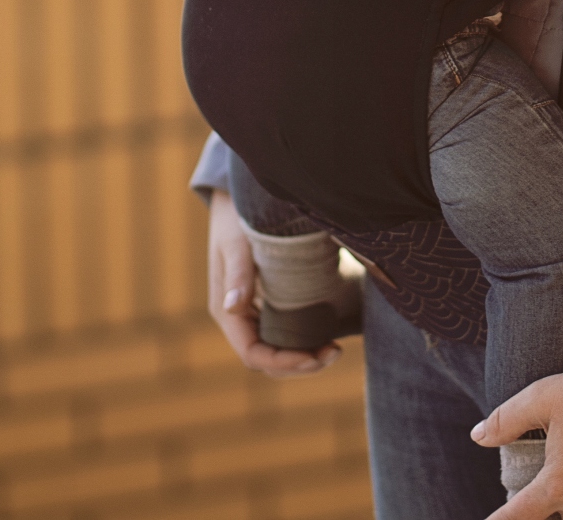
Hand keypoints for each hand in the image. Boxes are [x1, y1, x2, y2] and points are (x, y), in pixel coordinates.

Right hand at [204, 189, 337, 376]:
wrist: (239, 198)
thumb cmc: (235, 217)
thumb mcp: (236, 243)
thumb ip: (237, 274)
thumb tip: (232, 307)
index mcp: (226, 310)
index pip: (253, 354)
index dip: (284, 362)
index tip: (315, 356)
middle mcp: (239, 317)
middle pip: (268, 360)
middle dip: (300, 364)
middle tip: (335, 352)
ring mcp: (254, 312)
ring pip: (277, 350)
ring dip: (304, 357)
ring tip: (335, 349)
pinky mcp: (269, 302)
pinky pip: (285, 333)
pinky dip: (304, 340)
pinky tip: (329, 333)